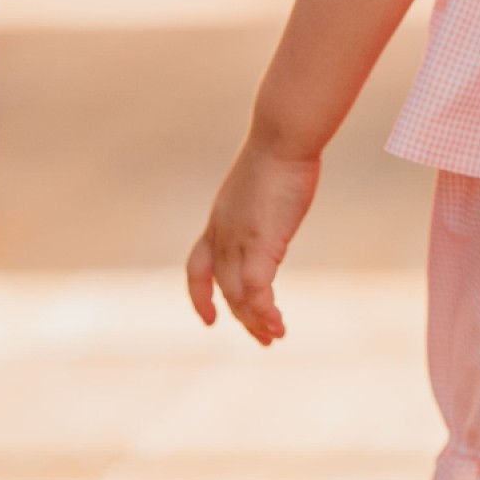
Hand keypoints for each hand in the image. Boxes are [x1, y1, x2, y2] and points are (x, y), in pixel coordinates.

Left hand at [185, 139, 319, 344]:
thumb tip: (274, 202)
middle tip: (264, 339)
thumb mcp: (262, 186)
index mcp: (218, 222)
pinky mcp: (260, 245)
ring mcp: (237, 241)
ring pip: (238, 296)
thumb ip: (262, 206)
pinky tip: (279, 324)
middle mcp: (221, 236)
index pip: (197, 268)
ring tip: (275, 337)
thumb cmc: (280, 154)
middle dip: (241, 318)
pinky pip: (257, 291)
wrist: (282, 140)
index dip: (200, 296)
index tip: (209, 320)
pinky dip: (266, 312)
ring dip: (256, 322)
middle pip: (222, 289)